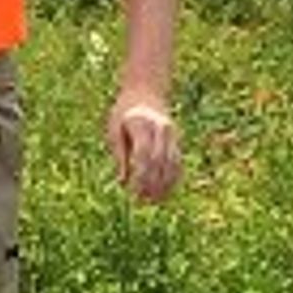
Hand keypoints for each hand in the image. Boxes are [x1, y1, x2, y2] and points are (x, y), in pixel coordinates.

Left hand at [108, 88, 180, 203]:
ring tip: (155, 201)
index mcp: (142, 124)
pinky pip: (178, 161)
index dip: (139, 177)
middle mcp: (160, 128)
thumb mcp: (115, 129)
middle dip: (151, 184)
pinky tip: (166, 191)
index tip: (132, 193)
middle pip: (158, 162)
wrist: (146, 91)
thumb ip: (119, 154)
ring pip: (171, 163)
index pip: (143, 156)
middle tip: (142, 202)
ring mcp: (172, 133)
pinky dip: (173, 178)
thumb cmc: (124, 112)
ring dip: (164, 184)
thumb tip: (123, 182)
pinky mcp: (177, 138)